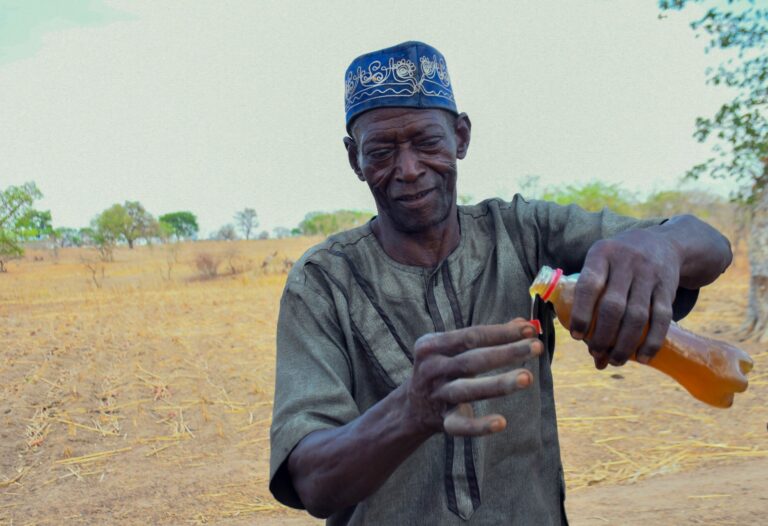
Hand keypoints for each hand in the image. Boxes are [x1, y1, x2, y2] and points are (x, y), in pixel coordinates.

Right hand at [404, 318, 541, 436]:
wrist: (411, 407)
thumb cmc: (442, 368)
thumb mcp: (454, 348)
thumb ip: (487, 336)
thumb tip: (524, 324)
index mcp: (432, 345)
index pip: (471, 336)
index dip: (501, 333)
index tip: (530, 330)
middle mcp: (431, 369)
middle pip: (472, 360)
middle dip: (506, 352)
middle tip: (537, 347)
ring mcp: (436, 396)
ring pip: (468, 390)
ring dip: (498, 384)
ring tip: (527, 377)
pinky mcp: (442, 422)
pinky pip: (460, 426)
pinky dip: (479, 426)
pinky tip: (501, 422)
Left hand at [569, 228, 681, 368]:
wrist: (663, 243)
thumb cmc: (619, 262)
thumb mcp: (600, 261)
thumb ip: (589, 293)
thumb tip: (581, 339)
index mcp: (602, 254)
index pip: (589, 285)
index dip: (581, 314)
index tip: (576, 336)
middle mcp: (626, 262)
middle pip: (613, 306)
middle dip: (603, 336)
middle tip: (596, 353)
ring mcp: (649, 274)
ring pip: (637, 316)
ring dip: (625, 344)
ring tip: (615, 360)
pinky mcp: (668, 288)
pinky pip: (661, 319)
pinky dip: (651, 342)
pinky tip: (642, 358)